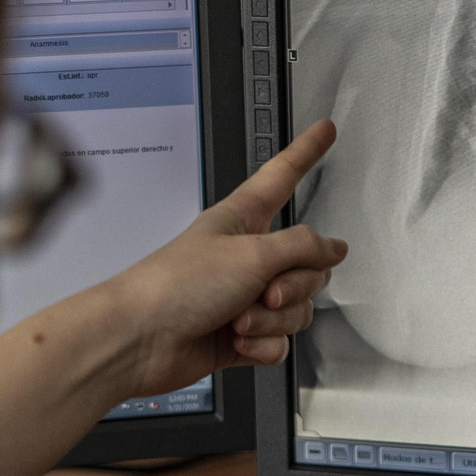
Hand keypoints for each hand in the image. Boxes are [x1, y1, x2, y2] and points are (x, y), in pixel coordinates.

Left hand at [101, 120, 347, 398]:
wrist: (140, 340)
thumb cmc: (178, 285)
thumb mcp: (253, 254)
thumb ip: (304, 248)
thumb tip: (335, 248)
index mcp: (244, 219)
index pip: (283, 176)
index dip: (305, 152)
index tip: (324, 130)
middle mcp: (248, 256)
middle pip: (308, 265)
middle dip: (295, 286)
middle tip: (266, 292)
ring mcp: (246, 296)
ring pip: (296, 309)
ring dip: (273, 320)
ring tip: (240, 319)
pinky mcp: (242, 334)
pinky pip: (279, 341)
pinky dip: (262, 345)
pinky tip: (238, 342)